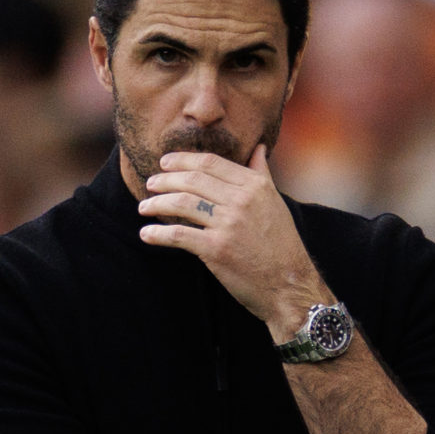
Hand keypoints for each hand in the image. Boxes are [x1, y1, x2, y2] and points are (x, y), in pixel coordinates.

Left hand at [138, 146, 331, 338]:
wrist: (290, 285)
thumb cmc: (281, 245)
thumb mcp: (276, 202)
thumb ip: (262, 173)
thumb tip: (259, 148)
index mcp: (255, 185)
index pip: (210, 163)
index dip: (183, 160)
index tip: (165, 163)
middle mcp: (242, 200)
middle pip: (192, 180)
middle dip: (165, 180)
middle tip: (150, 184)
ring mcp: (229, 224)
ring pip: (182, 203)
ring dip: (157, 204)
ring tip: (144, 207)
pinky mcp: (217, 249)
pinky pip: (179, 235)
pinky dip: (158, 234)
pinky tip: (146, 234)